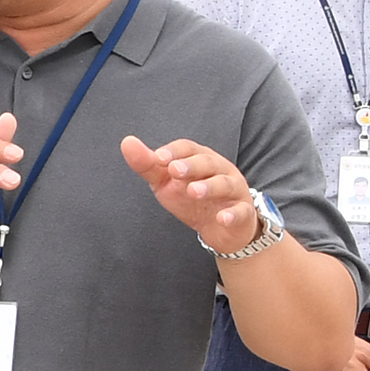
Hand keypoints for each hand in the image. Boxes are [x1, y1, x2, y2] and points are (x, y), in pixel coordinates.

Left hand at [120, 137, 258, 254]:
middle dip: (191, 165)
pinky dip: (233, 214)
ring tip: (193, 191)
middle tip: (174, 170)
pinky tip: (223, 218)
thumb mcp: (166, 181)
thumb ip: (148, 164)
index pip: (188, 149)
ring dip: (209, 186)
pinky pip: (241, 211)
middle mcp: (220, 170)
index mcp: (200, 159)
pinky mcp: (243, 212)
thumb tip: (127, 142)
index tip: (157, 158)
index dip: (173, 151)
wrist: (221, 228)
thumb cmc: (191, 198)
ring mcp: (234, 190)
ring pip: (224, 184)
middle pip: (208, 162)